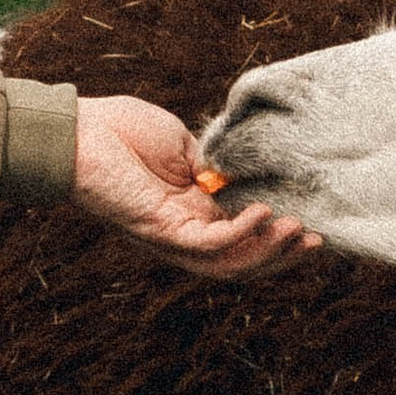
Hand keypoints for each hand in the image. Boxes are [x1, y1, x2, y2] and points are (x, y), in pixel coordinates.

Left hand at [69, 94, 318, 277]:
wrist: (78, 130)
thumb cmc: (122, 130)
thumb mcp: (184, 145)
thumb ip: (214, 164)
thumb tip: (243, 174)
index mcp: (191, 213)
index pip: (242, 240)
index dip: (277, 239)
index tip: (311, 227)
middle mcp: (183, 232)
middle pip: (240, 263)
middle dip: (281, 257)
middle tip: (317, 241)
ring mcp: (170, 235)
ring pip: (227, 265)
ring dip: (268, 252)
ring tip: (298, 230)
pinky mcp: (159, 230)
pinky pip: (207, 245)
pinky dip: (239, 234)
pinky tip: (260, 213)